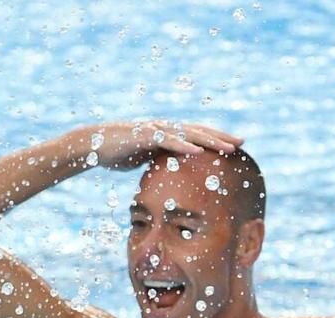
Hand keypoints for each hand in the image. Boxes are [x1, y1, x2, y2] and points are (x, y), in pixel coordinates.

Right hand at [81, 121, 242, 170]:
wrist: (92, 145)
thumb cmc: (117, 153)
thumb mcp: (144, 158)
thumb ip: (159, 160)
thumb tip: (171, 172)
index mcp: (167, 134)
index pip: (197, 135)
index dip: (217, 139)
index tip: (235, 146)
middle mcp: (165, 128)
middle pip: (199, 131)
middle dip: (221, 137)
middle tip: (242, 142)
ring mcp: (155, 130)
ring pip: (188, 134)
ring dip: (209, 141)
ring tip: (228, 147)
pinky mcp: (144, 136)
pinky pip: (167, 141)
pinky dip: (183, 146)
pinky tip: (198, 151)